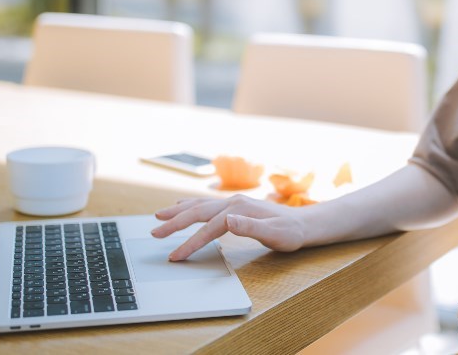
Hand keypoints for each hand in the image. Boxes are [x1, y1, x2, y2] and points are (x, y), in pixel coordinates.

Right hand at [151, 194, 307, 259]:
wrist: (303, 224)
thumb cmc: (289, 233)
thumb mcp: (274, 234)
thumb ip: (250, 227)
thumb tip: (228, 220)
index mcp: (239, 209)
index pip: (209, 227)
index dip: (191, 242)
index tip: (176, 256)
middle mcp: (233, 202)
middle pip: (197, 212)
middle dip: (174, 223)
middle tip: (154, 233)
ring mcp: (232, 202)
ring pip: (199, 205)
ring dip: (178, 212)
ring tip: (158, 217)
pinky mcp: (233, 206)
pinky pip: (205, 205)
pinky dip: (189, 206)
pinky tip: (181, 206)